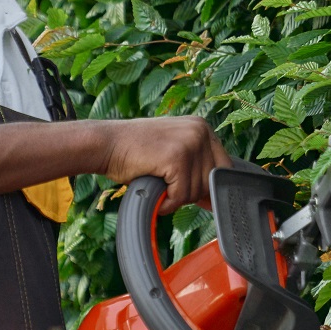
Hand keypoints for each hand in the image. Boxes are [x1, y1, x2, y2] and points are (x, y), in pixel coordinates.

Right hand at [100, 116, 231, 213]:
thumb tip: (214, 200)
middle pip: (212, 181)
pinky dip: (167, 202)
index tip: (199, 197)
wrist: (106, 144)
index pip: (224, 167)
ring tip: (158, 185)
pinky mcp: (177, 156)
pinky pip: (181, 195)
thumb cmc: (135, 152)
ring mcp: (190, 142)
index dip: (210, 186)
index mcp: (202, 127)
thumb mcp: (173, 153)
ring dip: (176, 198)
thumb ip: (195, 168)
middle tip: (168, 188)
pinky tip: (155, 191)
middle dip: (191, 193)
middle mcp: (200, 131)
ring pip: (196, 191)